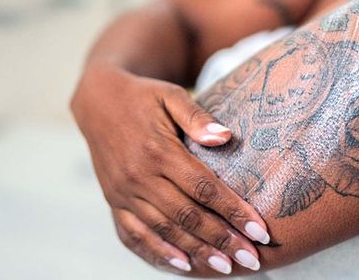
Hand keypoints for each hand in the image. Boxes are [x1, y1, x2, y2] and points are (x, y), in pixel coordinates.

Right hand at [70, 63, 270, 274]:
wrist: (98, 102)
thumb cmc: (143, 97)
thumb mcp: (170, 95)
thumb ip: (197, 116)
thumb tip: (226, 137)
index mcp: (158, 150)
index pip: (203, 188)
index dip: (233, 211)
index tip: (260, 230)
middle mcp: (139, 176)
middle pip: (186, 216)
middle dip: (222, 240)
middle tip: (252, 258)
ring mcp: (123, 193)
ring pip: (164, 230)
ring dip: (197, 252)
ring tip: (226, 268)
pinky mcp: (113, 202)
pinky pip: (134, 235)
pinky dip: (157, 253)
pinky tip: (182, 265)